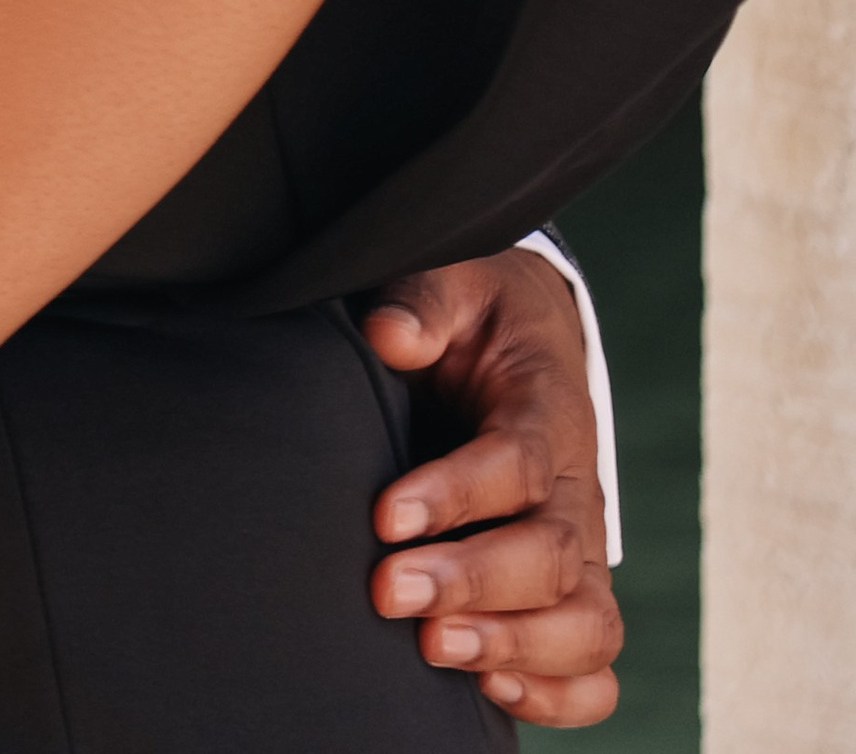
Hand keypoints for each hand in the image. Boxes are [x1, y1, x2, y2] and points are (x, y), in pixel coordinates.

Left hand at [363, 250, 622, 725]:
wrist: (527, 341)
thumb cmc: (479, 317)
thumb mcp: (453, 285)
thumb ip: (422, 304)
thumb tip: (388, 334)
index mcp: (548, 408)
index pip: (519, 463)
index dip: (456, 495)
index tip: (385, 515)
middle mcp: (577, 489)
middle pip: (555, 556)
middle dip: (472, 582)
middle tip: (389, 593)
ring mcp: (582, 549)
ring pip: (590, 624)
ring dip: (514, 647)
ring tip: (434, 650)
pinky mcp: (572, 594)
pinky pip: (596, 667)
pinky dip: (558, 696)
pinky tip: (489, 688)